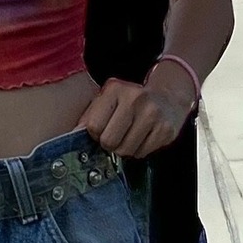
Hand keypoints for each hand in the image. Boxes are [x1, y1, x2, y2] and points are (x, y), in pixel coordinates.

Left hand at [78, 65, 197, 158]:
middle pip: (109, 141)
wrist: (168, 97)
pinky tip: (143, 137)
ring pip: (125, 150)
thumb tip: (74, 134)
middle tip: (117, 136)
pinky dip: (139, 151)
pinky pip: (141, 153)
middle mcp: (135, 98)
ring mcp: (153, 114)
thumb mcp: (107, 100)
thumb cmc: (130, 102)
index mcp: (115, 89)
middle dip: (110, 144)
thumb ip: (89, 116)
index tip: (102, 130)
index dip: (95, 134)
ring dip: (124, 149)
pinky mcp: (165, 130)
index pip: (93, 126)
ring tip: (130, 136)